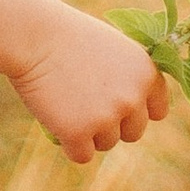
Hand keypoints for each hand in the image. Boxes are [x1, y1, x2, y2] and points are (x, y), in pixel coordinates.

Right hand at [9, 3, 169, 164]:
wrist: (33, 35)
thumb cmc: (69, 36)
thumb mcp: (112, 49)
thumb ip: (129, 78)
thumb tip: (136, 108)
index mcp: (146, 74)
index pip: (157, 111)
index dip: (136, 110)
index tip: (117, 103)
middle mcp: (132, 98)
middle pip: (132, 133)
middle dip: (112, 124)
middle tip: (84, 102)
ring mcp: (106, 118)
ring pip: (105, 143)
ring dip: (87, 131)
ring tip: (66, 102)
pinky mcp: (78, 132)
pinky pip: (81, 155)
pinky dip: (68, 143)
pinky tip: (55, 117)